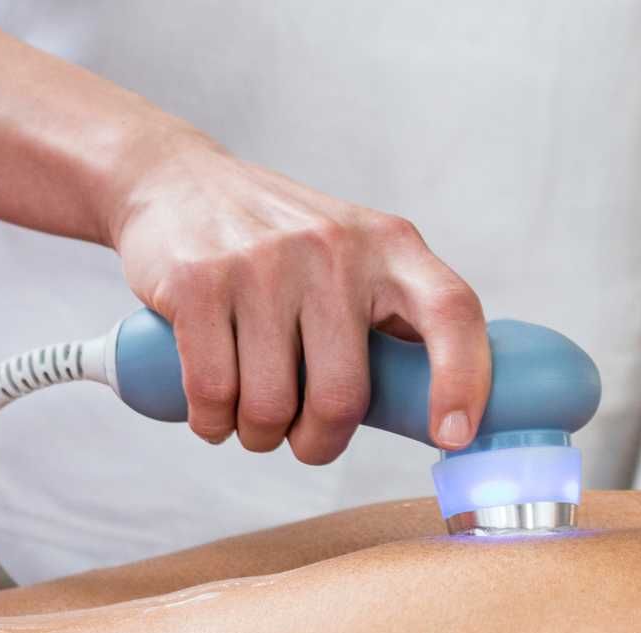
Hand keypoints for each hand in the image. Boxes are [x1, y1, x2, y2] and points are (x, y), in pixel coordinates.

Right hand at [106, 130, 490, 460]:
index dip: (462, 379)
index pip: (451, 311)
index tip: (451, 435)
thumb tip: (441, 415)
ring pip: (269, 406)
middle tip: (303, 439)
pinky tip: (214, 413)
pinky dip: (212, 422)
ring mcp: (264, 262)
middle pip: (343, 395)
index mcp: (391, 246)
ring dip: (258, 435)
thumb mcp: (354, 256)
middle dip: (319, 443)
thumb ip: (393, 318)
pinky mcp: (199, 282)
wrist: (177, 182)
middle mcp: (334, 248)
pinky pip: (213, 392)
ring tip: (251, 417)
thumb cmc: (282, 246)